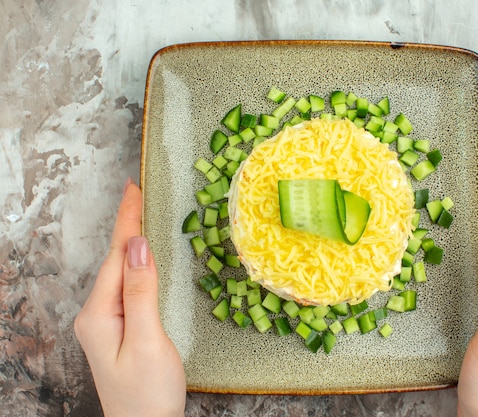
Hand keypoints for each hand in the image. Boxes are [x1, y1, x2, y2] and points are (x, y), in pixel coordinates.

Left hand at [74, 179, 185, 416]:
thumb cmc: (148, 392)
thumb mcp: (147, 340)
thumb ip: (141, 291)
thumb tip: (138, 246)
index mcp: (100, 313)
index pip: (116, 256)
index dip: (127, 220)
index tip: (134, 188)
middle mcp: (97, 314)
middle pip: (115, 260)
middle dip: (127, 225)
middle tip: (139, 193)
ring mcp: (106, 323)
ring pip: (120, 272)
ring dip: (131, 242)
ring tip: (142, 216)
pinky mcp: (120, 329)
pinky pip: (127, 286)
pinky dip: (136, 264)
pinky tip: (143, 258)